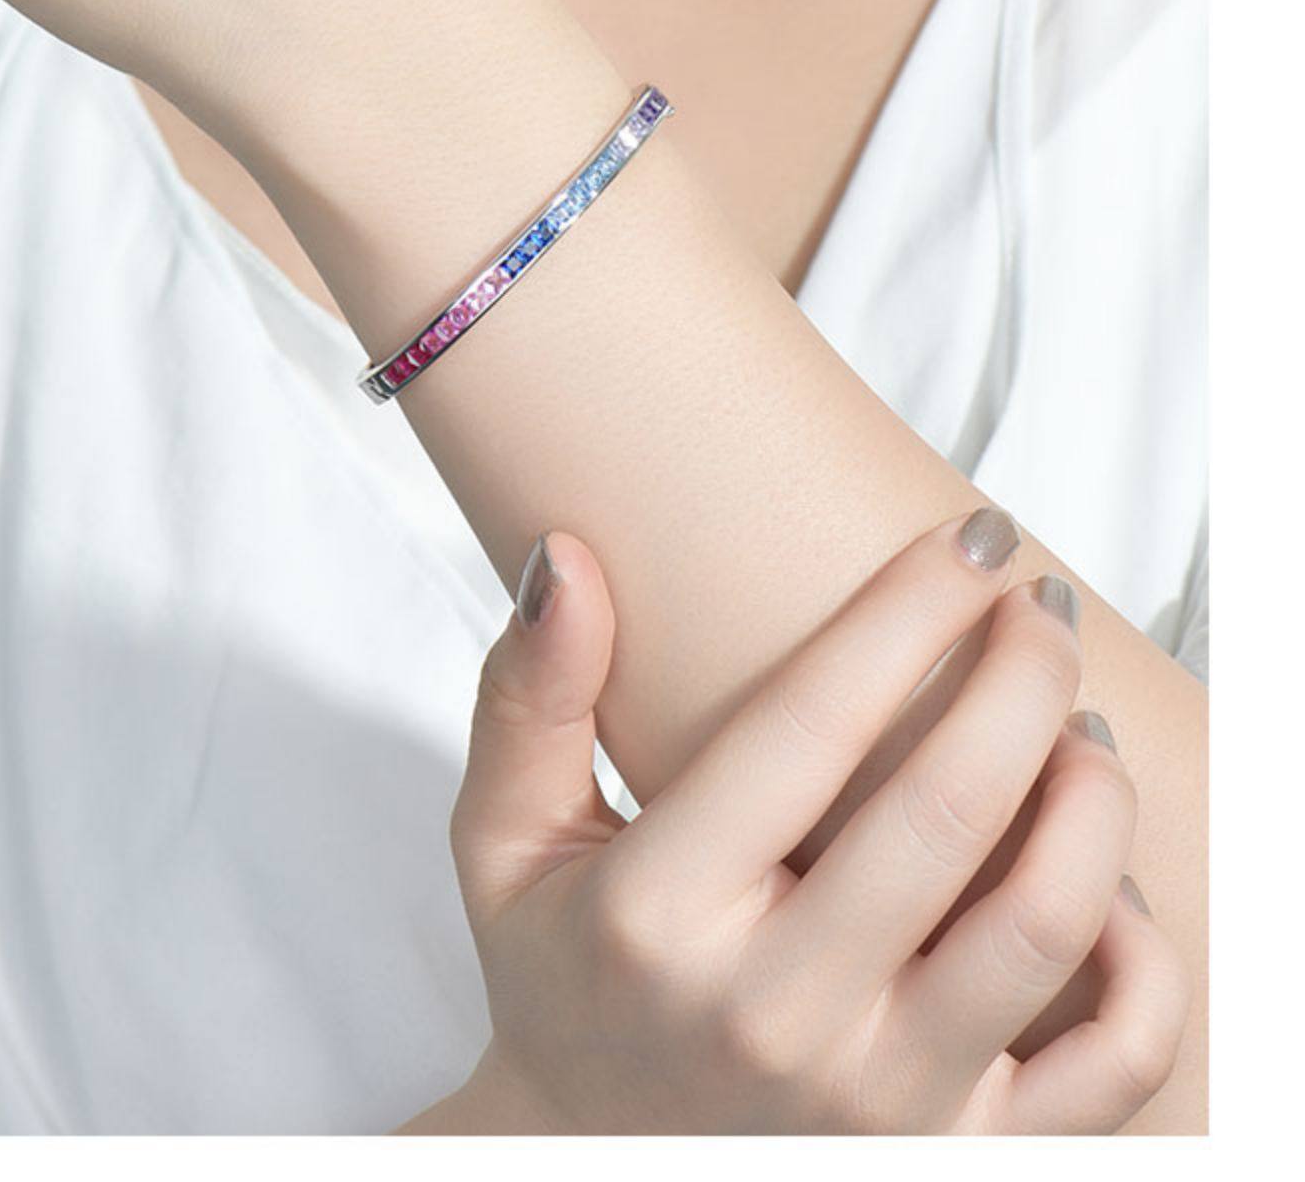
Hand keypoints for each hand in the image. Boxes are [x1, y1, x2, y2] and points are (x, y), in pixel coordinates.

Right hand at [427, 515, 1187, 1134]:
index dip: (908, 609)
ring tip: (1080, 720)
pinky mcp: (956, 1159)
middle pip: (949, 808)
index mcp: (659, 915)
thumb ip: (530, 700)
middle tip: (1037, 605)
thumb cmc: (564, 980)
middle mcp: (776, 1014)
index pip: (811, 726)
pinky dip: (1146, 960)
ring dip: (1091, 793)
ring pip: (1048, 924)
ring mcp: (878, 1102)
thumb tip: (563, 564)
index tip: (967, 535)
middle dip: (1021, 671)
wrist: (590, 1170)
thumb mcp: (505, 844)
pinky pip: (1110, 1065)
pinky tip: (1111, 883)